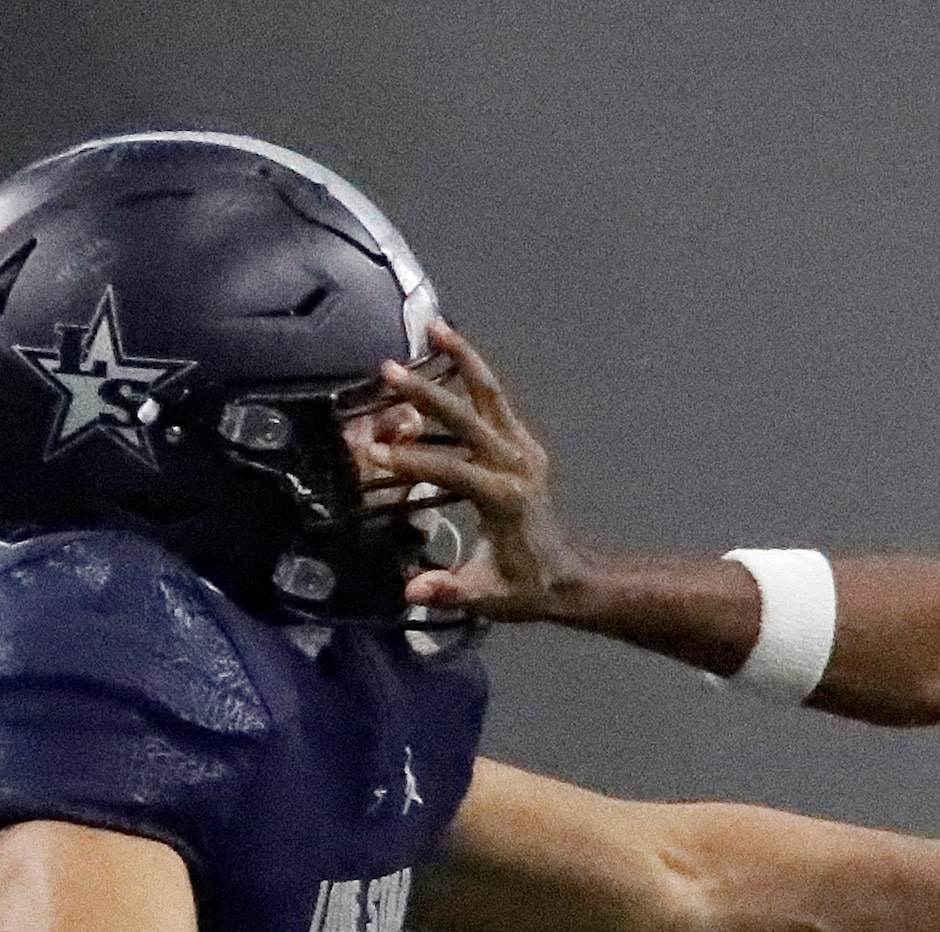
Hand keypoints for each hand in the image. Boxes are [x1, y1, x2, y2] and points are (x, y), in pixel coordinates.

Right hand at [367, 319, 592, 618]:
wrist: (567, 578)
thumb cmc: (523, 589)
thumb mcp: (486, 597)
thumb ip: (448, 591)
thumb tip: (411, 592)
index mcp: (504, 498)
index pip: (450, 469)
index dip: (410, 461)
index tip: (372, 453)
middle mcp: (516, 464)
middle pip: (468, 418)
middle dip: (427, 394)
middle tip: (389, 369)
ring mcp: (523, 450)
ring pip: (491, 394)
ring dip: (463, 359)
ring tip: (434, 326)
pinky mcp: (524, 446)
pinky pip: (496, 401)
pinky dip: (474, 373)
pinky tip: (448, 348)